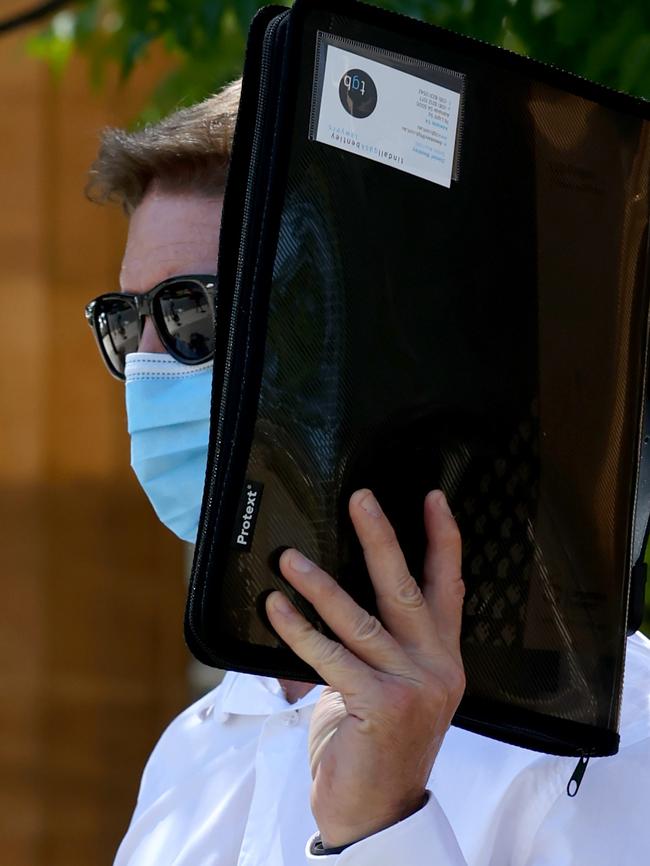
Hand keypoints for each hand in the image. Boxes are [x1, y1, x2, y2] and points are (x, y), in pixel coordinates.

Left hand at [265, 488, 464, 847]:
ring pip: (361, 619)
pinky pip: (331, 656)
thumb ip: (372, 645)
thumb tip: (327, 595)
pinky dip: (299, 629)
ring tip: (289, 558)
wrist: (375, 812)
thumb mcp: (386, 687)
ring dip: (319, 585)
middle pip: (406, 589)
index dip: (443, 540)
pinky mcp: (381, 705)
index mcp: (442, 658)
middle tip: (361, 499)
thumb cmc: (373, 744)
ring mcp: (412, 687)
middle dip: (382, 538)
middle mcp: (436, 667)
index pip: (449, 587)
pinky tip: (276, 606)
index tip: (433, 498)